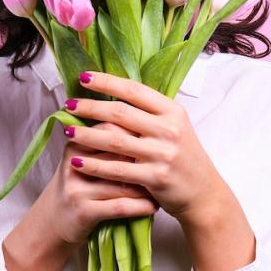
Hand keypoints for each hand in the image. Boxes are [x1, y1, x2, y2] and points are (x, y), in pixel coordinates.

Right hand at [3, 122, 160, 270]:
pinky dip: (141, 206)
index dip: (136, 132)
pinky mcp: (84, 212)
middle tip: (168, 160)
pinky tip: (154, 206)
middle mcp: (74, 163)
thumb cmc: (77, 187)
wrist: (51, 223)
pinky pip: (120, 206)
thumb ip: (105, 141)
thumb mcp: (83, 159)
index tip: (158, 137)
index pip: (110, 128)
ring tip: (165, 186)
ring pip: (122, 182)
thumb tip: (142, 123)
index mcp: (75, 145)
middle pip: (118, 153)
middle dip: (145, 158)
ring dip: (147, 186)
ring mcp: (78, 188)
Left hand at [60, 70, 228, 227]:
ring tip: (66, 131)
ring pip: (115, 141)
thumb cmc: (183, 157)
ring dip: (87, 135)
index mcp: (172, 111)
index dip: (107, 82)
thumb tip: (113, 93)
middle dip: (90, 108)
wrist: (203, 193)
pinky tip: (76, 161)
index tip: (84, 78)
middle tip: (68, 105)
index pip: (135, 90)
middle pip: (121, 114)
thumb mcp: (174, 127)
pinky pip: (118, 170)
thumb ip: (149, 113)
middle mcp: (169, 130)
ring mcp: (163, 154)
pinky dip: (94, 165)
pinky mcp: (156, 177)